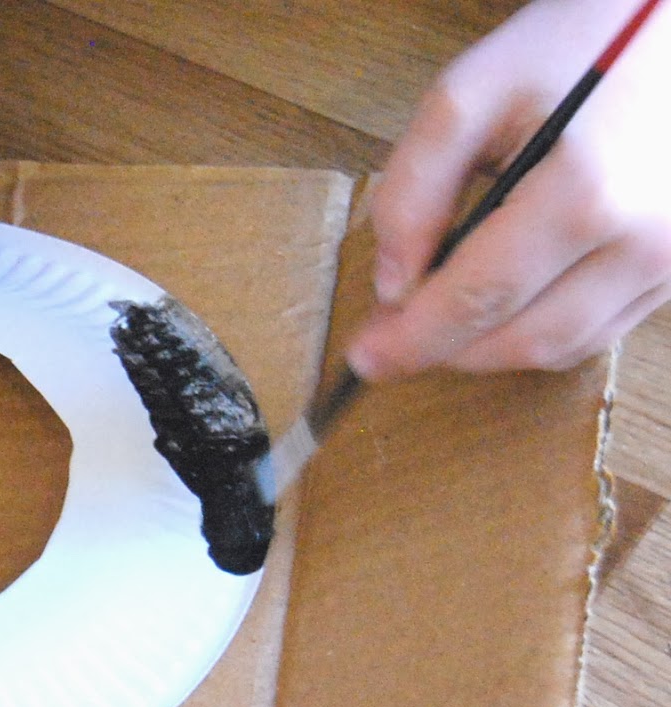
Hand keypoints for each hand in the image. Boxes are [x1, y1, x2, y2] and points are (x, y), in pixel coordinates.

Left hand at [349, 0, 670, 380]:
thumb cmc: (576, 45)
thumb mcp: (471, 93)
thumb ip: (414, 189)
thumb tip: (392, 285)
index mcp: (586, 194)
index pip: (479, 299)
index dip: (413, 340)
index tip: (364, 360)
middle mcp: (644, 242)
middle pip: (521, 340)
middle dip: (447, 349)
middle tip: (394, 336)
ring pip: (562, 349)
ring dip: (491, 348)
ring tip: (443, 316)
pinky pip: (601, 330)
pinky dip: (539, 331)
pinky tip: (503, 302)